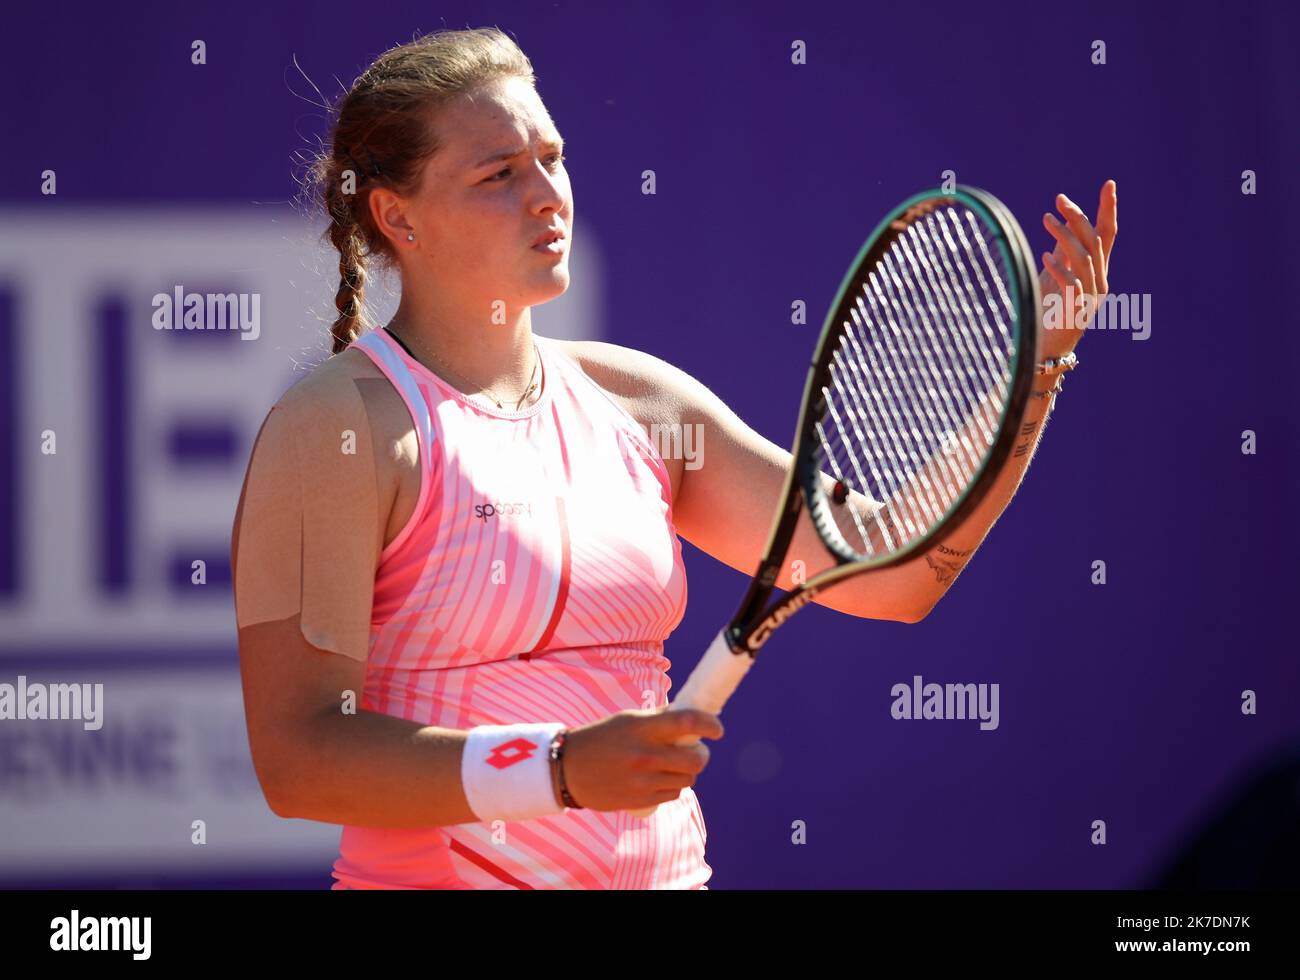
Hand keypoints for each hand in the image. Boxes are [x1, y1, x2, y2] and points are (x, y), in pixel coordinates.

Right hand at [558, 707, 723, 810]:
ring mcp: (643, 780)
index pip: (687, 722)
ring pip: (688, 779)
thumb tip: (691, 712)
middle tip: (696, 751)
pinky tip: (662, 778)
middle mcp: (645, 755)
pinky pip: (673, 794)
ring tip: (674, 765)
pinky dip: (674, 786)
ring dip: (687, 772)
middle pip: (696, 759)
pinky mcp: (641, 800)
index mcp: (642, 728)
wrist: (568, 769)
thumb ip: (659, 718)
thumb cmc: (601, 738)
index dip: (709, 724)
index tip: (718, 729)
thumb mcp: (627, 720)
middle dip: (702, 754)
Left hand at [1037, 180, 1117, 360]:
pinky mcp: (1076, 312)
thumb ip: (1062, 253)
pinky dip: (1059, 269)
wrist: (1046, 348)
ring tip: (1046, 219)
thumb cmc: (1050, 310)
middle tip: (1060, 199)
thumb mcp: (1056, 275)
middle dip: (1079, 218)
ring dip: (1064, 236)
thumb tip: (1061, 225)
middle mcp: (1100, 281)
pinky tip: (1045, 256)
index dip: (1109, 209)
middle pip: (1095, 241)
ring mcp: (1091, 298)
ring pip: (1084, 259)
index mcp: (1098, 271)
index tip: (1109, 184)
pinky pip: (1072, 285)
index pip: (1108, 234)